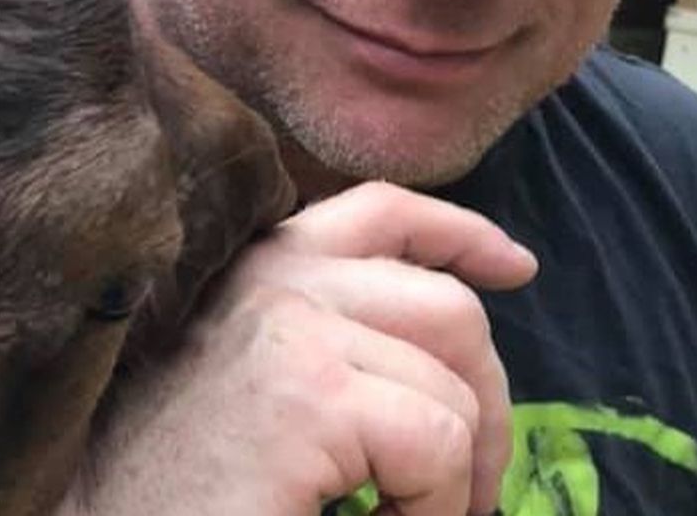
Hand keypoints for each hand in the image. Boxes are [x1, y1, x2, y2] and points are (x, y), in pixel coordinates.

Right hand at [59, 182, 536, 515]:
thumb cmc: (183, 474)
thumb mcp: (263, 374)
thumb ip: (337, 331)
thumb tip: (452, 324)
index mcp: (263, 265)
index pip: (382, 211)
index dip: (458, 232)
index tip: (514, 265)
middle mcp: (276, 275)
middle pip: (445, 304)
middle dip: (487, 395)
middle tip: (474, 480)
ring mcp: (290, 327)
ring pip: (453, 380)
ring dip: (463, 469)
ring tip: (419, 515)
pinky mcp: (305, 396)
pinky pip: (436, 442)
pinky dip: (439, 506)